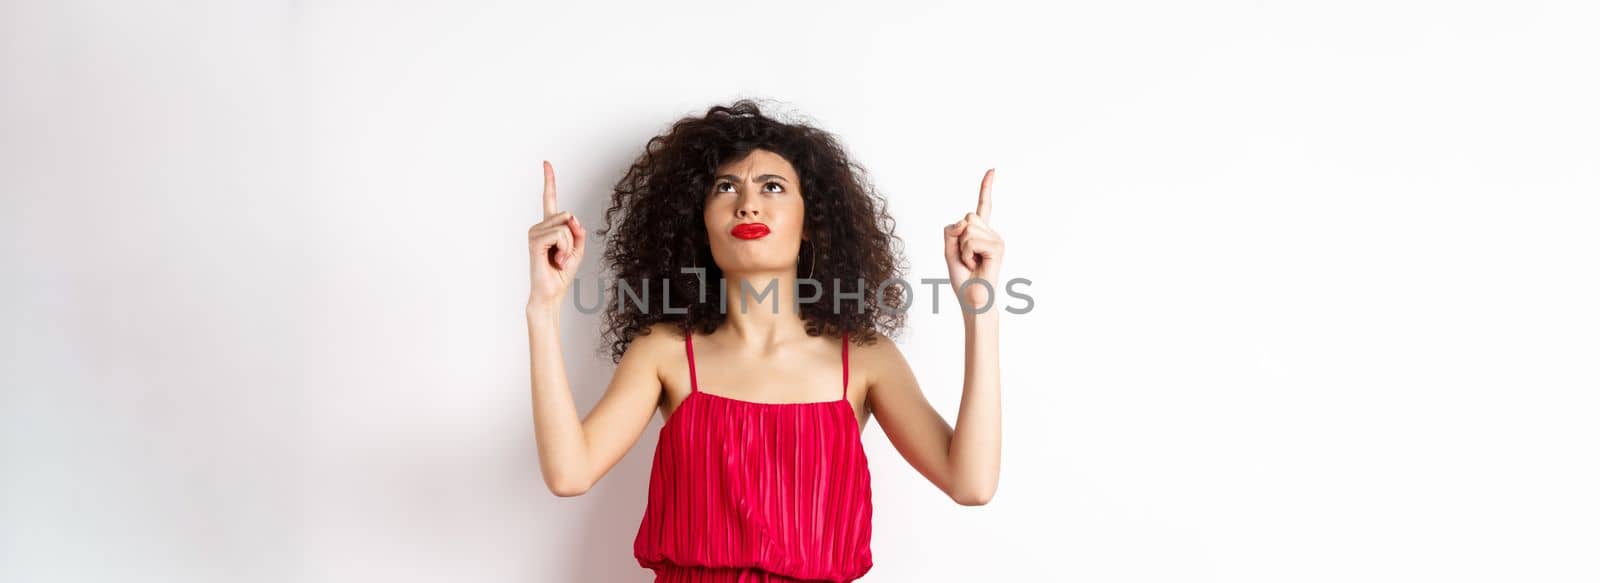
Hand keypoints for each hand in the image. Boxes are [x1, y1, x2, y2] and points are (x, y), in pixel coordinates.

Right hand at [527, 160, 586, 310]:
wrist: (551, 293)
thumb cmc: (562, 273)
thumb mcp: (578, 249)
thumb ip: (578, 231)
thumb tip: (571, 216)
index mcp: (549, 227)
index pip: (549, 199)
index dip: (549, 181)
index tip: (546, 163)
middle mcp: (539, 226)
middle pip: (568, 215)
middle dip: (574, 236)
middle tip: (565, 255)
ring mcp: (535, 233)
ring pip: (565, 226)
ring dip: (569, 245)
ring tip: (559, 259)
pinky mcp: (534, 241)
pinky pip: (559, 234)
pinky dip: (564, 248)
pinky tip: (556, 260)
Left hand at [943, 168, 1003, 312]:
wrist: (972, 298)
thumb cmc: (962, 278)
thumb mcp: (949, 250)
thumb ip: (951, 231)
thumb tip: (963, 221)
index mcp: (980, 233)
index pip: (983, 206)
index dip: (986, 188)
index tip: (992, 170)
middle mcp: (991, 233)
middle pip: (967, 217)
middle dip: (958, 237)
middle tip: (965, 257)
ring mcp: (997, 239)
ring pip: (968, 228)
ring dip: (962, 248)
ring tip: (971, 262)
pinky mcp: (998, 247)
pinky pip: (971, 240)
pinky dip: (967, 254)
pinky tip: (975, 265)